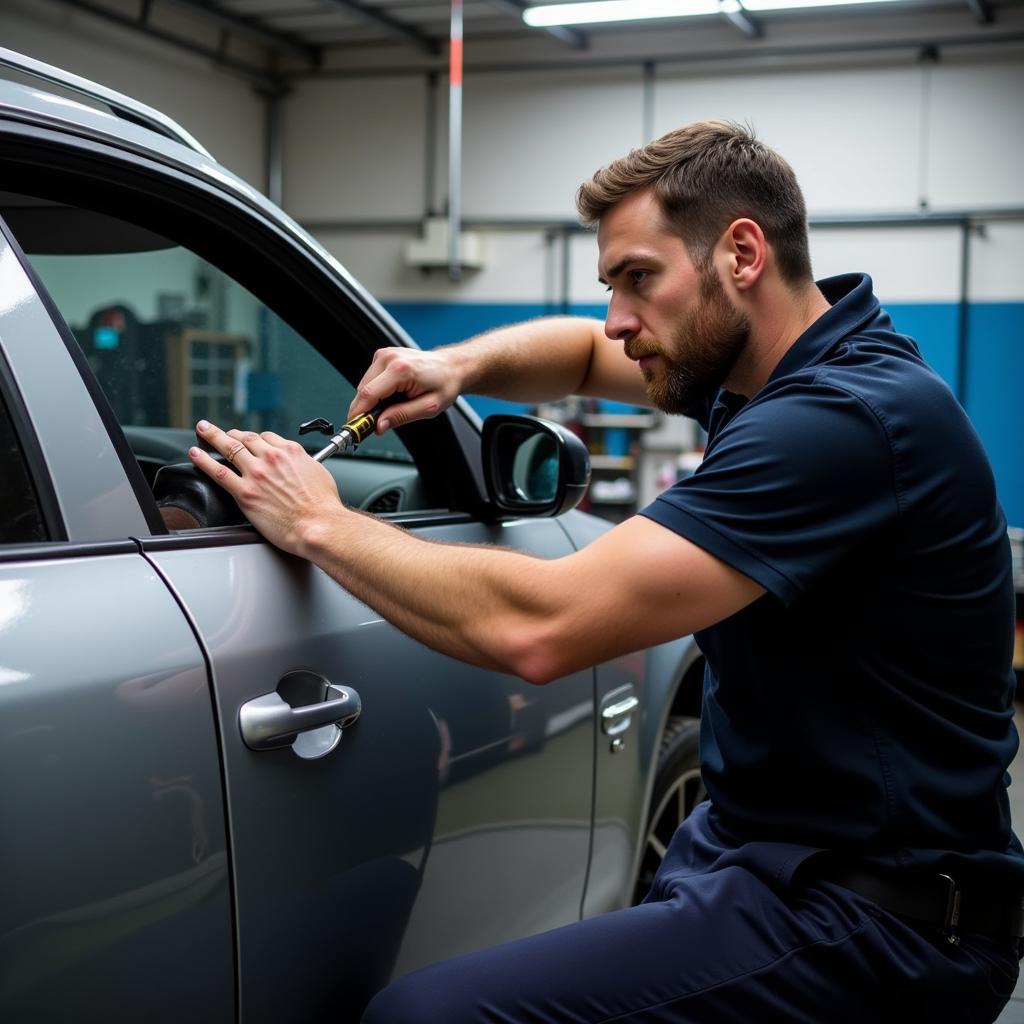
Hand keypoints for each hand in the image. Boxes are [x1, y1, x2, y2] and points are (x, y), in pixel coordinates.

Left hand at [189, 421, 342, 556]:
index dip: (256, 439)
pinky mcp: (244, 492)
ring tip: (203, 431)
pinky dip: (203, 460)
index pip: (267, 437)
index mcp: (290, 452)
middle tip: (221, 432)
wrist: (318, 525)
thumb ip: (304, 465)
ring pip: (229, 447)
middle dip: (232, 433)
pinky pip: (218, 472)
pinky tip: (195, 454)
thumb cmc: (323, 506)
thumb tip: (299, 466)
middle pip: (246, 438)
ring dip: (212, 437)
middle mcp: (271, 458)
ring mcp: (256, 474)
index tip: (251, 442)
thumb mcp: (319, 473)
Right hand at [348, 346, 463, 432]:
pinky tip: (393, 393)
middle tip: (379, 423)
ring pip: (364, 385)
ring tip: (395, 403)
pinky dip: (377, 390)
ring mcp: (385, 354)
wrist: (452, 367)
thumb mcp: (429, 407)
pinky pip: (370, 379)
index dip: (358, 414)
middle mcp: (389, 358)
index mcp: (401, 370)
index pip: (368, 394)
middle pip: (362, 390)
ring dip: (373, 400)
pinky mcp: (383, 356)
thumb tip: (378, 425)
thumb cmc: (445, 384)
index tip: (355, 428)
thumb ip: (401, 416)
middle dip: (366, 409)